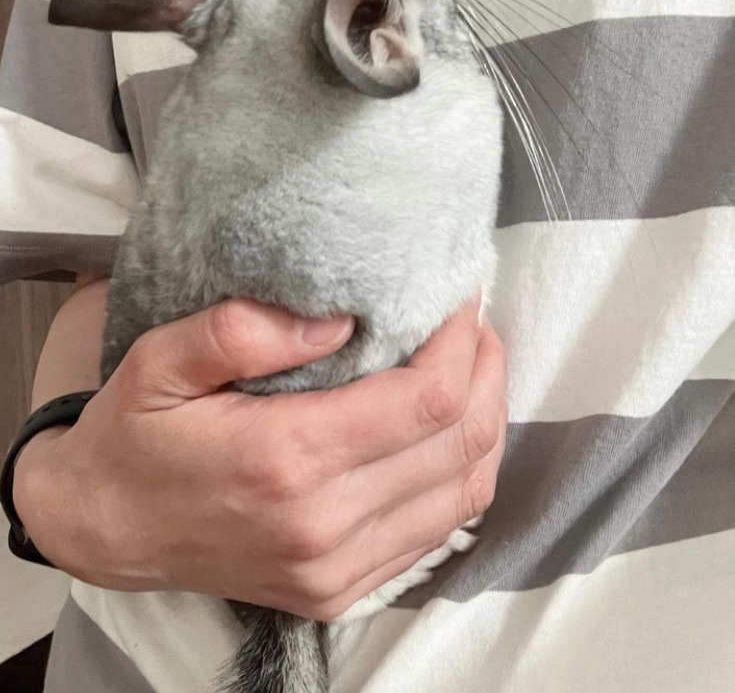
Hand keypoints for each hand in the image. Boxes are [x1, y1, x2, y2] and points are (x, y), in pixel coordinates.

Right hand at [14, 294, 505, 620]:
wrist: (103, 531)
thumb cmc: (135, 436)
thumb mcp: (160, 362)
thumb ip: (241, 331)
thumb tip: (339, 318)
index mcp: (286, 459)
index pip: (426, 399)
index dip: (461, 343)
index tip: (460, 299)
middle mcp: (324, 525)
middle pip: (459, 442)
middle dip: (485, 371)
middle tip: (474, 326)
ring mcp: (336, 568)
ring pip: (464, 491)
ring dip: (485, 421)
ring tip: (472, 369)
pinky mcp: (339, 590)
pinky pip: (437, 531)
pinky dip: (462, 474)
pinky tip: (447, 432)